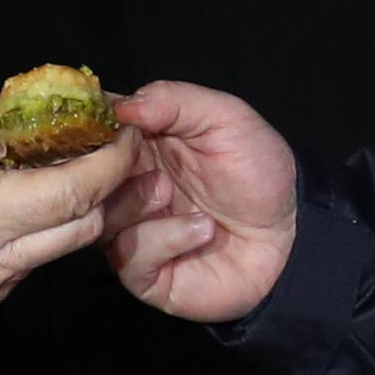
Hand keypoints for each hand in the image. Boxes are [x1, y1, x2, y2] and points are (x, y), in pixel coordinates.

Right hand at [0, 111, 143, 336]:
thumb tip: (35, 121)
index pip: (73, 192)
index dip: (111, 160)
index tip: (125, 129)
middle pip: (85, 226)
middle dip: (109, 184)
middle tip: (110, 142)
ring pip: (65, 246)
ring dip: (82, 205)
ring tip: (77, 161)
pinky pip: (35, 258)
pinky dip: (49, 224)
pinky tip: (37, 192)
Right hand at [102, 81, 296, 324]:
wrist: (292, 233)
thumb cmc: (258, 172)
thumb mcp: (224, 117)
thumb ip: (173, 100)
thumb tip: (118, 104)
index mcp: (137, 147)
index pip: (91, 133)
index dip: (87, 127)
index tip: (92, 122)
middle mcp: (124, 189)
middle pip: (82, 178)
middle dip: (106, 168)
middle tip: (142, 162)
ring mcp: (130, 232)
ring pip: (99, 216)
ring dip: (138, 202)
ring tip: (173, 194)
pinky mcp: (144, 273)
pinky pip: (131, 255)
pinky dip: (165, 238)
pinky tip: (202, 230)